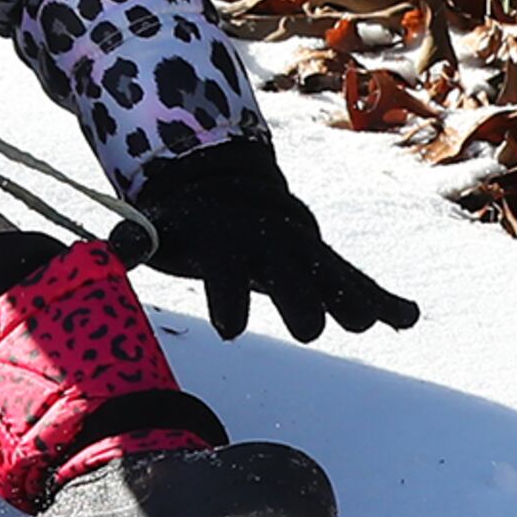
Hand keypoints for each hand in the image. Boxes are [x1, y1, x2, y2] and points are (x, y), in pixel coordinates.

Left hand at [125, 136, 419, 342]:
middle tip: (310, 331)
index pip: (223, 269)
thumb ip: (136, 240)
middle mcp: (269, 242)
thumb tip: (108, 251)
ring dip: (350, 298)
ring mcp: (302, 250)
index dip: (225, 296)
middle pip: (286, 272)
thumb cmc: (185, 221)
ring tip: (373, 322)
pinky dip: (383, 298)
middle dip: (297, 299)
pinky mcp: (324, 261)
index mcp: (224, 237)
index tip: (229, 328)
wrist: (227, 186)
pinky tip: (409, 318)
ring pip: (330, 274)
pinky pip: (357, 280)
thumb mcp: (157, 226)